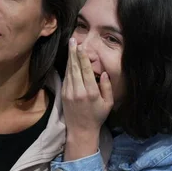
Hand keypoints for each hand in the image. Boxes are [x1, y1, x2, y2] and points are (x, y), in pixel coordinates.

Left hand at [62, 38, 113, 160]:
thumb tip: (105, 73)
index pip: (86, 71)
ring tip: (71, 46)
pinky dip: (67, 68)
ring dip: (69, 58)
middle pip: (75, 67)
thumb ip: (107, 87)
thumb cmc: (97, 117)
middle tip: (73, 40)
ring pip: (69, 71)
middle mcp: (78, 91)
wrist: (81, 130)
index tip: (82, 46)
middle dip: (74, 53)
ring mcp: (69, 92)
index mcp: (91, 92)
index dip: (83, 57)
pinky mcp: (63, 94)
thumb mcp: (108, 103)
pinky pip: (66, 78)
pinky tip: (69, 60)